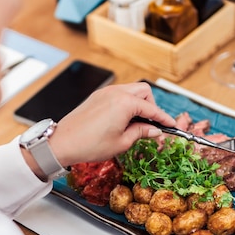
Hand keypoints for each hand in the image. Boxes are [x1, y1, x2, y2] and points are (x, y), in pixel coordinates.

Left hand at [48, 82, 175, 166]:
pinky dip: (126, 103)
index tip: (171, 126)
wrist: (63, 142)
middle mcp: (116, 92)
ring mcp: (105, 92)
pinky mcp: (97, 96)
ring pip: (131, 90)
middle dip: (151, 106)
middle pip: (144, 91)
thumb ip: (141, 133)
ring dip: (138, 104)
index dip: (164, 119)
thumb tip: (154, 131)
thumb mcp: (122, 142)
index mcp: (125, 103)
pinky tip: (123, 119)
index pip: (152, 109)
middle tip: (151, 124)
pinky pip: (118, 94)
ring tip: (137, 123)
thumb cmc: (90, 144)